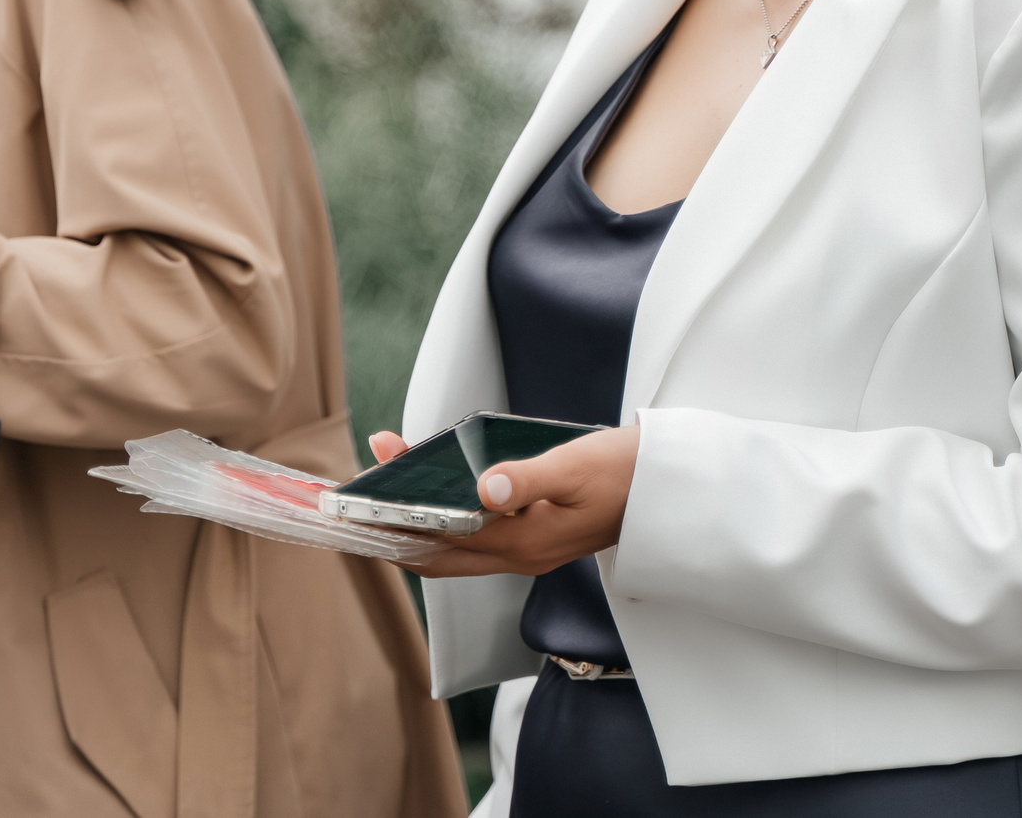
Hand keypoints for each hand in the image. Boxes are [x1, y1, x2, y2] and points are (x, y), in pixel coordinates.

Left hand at [362, 426, 642, 577]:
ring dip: (416, 521)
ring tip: (387, 478)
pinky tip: (435, 489)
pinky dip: (445, 518)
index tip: (361, 505)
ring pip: (454, 546)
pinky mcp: (533, 538)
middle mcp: (519, 555)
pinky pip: (474, 537)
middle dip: (393, 527)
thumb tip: (484, 488)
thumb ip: (529, 478)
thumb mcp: (576, 466)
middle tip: (354, 498)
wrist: (666, 489)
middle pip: (438, 552)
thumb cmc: (625, 471)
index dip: (398, 526)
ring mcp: (526, 550)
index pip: (442, 540)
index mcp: (524, 542)